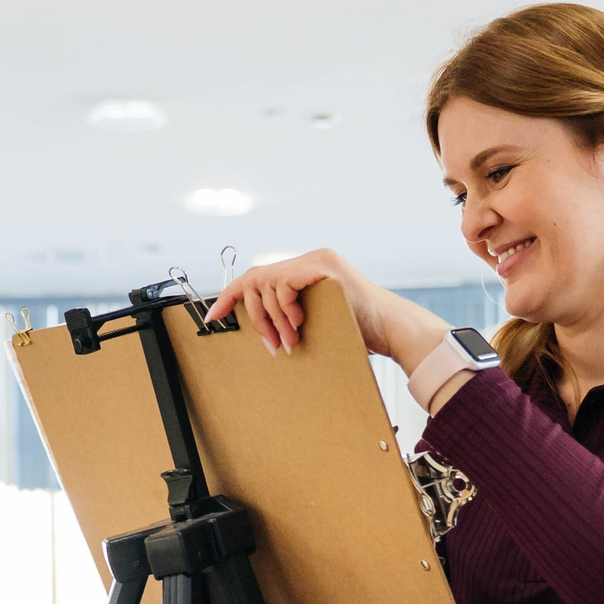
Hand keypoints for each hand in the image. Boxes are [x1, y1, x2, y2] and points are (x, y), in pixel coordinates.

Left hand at [203, 248, 446, 366]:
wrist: (391, 332)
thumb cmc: (358, 333)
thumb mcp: (314, 322)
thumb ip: (289, 315)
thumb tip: (259, 329)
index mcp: (304, 271)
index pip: (256, 277)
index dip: (229, 297)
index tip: (211, 318)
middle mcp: (309, 259)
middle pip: (255, 280)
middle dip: (256, 317)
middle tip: (270, 345)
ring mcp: (315, 260)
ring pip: (266, 285)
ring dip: (273, 320)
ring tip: (290, 342)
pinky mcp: (322, 267)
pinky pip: (283, 284)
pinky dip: (285, 308)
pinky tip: (300, 324)